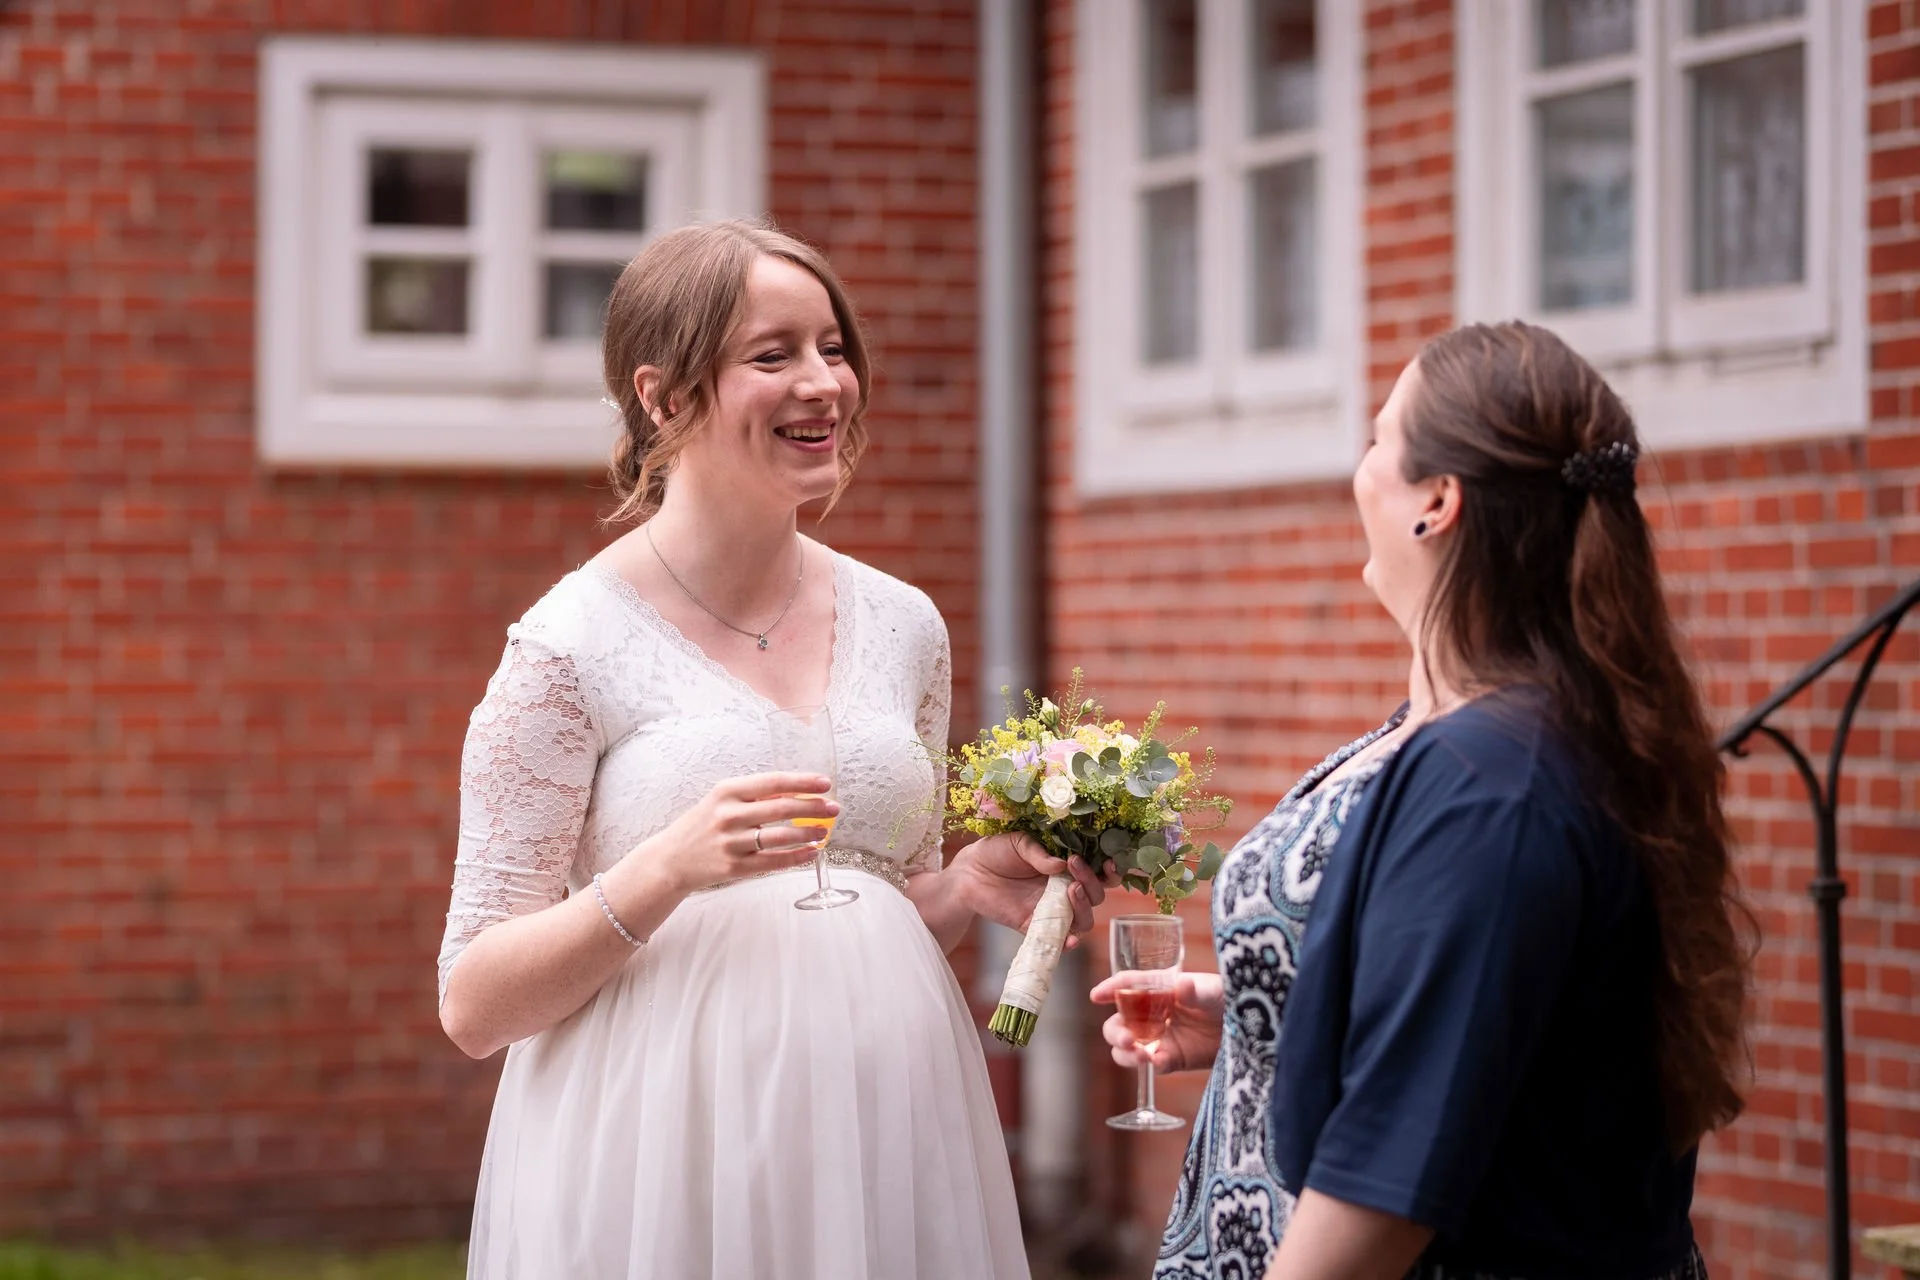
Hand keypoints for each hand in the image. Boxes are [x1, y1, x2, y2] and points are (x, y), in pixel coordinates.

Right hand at [627, 772, 837, 893]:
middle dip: (814, 808)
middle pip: (782, 808)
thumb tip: (794, 792)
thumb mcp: (721, 800)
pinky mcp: (734, 868)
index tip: (825, 783)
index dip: (803, 782)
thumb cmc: (701, 825)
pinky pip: (773, 862)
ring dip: (808, 833)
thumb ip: (755, 796)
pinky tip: (811, 852)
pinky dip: (797, 857)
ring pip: (781, 837)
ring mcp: (732, 843)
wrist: (670, 859)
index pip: (773, 782)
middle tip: (834, 808)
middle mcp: (729, 815)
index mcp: (727, 792)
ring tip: (824, 831)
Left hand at [953, 833, 1116, 949]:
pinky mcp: (1034, 927)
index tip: (1109, 861)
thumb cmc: (995, 852)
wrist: (967, 873)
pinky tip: (1071, 937)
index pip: (1098, 872)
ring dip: (1084, 907)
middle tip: (1074, 866)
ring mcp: (1051, 910)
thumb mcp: (1018, 842)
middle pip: (1096, 896)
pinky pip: (1058, 940)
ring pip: (1084, 919)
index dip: (1110, 870)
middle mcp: (1063, 890)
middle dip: (1092, 882)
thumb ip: (1039, 853)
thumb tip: (1060, 864)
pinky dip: (1069, 942)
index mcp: (1066, 867)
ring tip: (1070, 890)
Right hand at [1090, 971, 1223, 1073]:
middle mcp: (1154, 1013)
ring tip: (1140, 1055)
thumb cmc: (1230, 999)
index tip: (1096, 996)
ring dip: (1125, 1052)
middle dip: (1115, 1032)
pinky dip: (1151, 1064)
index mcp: (1160, 988)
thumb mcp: (1215, 992)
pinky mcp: (1171, 1059)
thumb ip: (1196, 991)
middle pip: (1120, 1022)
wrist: (1252, 1030)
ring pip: (1127, 1047)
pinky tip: (1160, 1061)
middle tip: (1126, 1039)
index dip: (1111, 988)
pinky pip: (1152, 1064)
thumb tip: (1181, 985)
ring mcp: (1160, 1038)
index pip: (1129, 984)